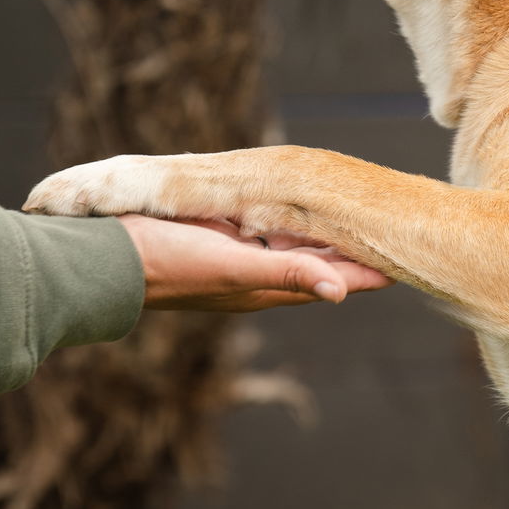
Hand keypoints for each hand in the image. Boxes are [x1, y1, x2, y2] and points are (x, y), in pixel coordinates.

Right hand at [115, 214, 390, 312]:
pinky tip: (289, 214)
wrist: (101, 262)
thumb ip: (286, 273)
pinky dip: (286, 226)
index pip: (332, 277)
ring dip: (322, 240)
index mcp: (265, 285)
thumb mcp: (231, 267)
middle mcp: (254, 277)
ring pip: (291, 249)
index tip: (407, 260)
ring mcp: (233, 261)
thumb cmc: (164, 262)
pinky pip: (261, 234)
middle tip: (391, 236)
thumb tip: (341, 293)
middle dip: (351, 252)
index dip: (367, 270)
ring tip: (355, 226)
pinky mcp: (212, 242)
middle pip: (317, 263)